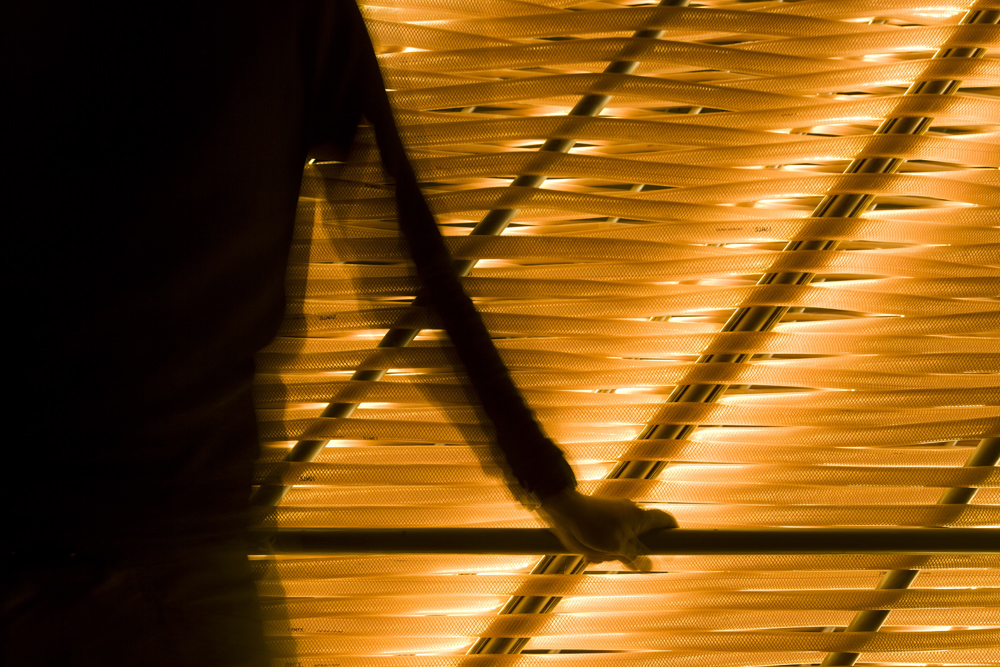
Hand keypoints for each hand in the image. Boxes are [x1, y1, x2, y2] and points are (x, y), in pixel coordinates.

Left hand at [539, 488, 677, 571]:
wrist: (563, 509)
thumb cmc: (592, 526)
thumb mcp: (616, 548)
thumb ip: (634, 558)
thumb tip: (649, 567)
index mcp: (640, 517)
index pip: (666, 520)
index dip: (674, 533)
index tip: (674, 548)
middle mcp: (631, 514)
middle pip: (641, 539)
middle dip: (629, 554)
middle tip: (616, 558)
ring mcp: (616, 516)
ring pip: (621, 543)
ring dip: (610, 553)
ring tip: (595, 555)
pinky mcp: (601, 519)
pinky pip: (606, 539)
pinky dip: (599, 548)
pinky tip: (587, 553)